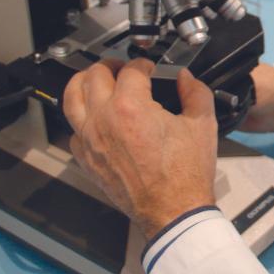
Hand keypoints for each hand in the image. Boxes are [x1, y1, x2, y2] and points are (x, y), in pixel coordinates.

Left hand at [62, 58, 217, 237]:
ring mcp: (90, 140)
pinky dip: (82, 117)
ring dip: (84, 82)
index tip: (150, 68)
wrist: (172, 210)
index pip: (130, 70)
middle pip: (95, 75)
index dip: (143, 63)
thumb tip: (185, 78)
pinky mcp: (86, 159)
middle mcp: (103, 120)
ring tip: (97, 80)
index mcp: (131, 107)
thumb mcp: (202, 125)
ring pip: (71, 97)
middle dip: (111, 65)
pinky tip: (96, 117)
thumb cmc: (185, 174)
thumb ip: (195, 92)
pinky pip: (73, 129)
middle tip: (123, 68)